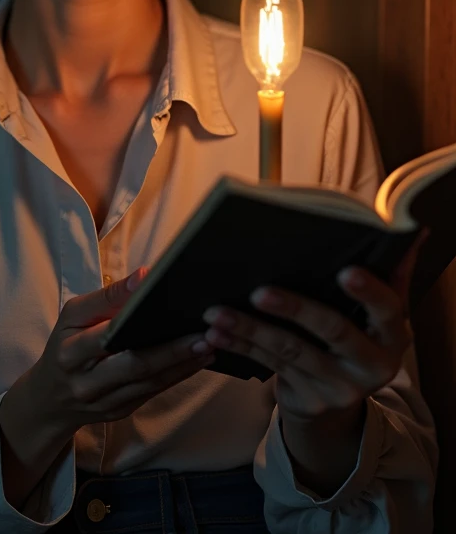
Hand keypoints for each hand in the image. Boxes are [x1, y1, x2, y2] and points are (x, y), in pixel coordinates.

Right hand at [28, 268, 215, 434]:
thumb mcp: (72, 316)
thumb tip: (143, 277)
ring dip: (183, 364)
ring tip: (210, 344)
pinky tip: (198, 360)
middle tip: (205, 334)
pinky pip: (153, 391)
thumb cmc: (64, 346)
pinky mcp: (122, 411)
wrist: (50, 399)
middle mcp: (87, 382)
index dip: (135, 320)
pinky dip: (178, 375)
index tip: (166, 304)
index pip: (106, 336)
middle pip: (135, 365)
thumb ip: (106, 298)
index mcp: (71, 353)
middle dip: (172, 350)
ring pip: (150, 382)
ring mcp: (106, 402)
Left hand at [202, 229, 428, 422]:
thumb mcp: (378, 314)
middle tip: (259, 291)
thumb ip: (391, 274)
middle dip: (294, 309)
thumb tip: (413, 231)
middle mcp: (372, 365)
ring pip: (291, 350)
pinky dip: (242, 346)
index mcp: (393, 335)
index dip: (368, 292)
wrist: (338, 400)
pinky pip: (270, 366)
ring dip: (251, 329)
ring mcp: (340, 387)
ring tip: (218, 311)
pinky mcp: (309, 399)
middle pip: (333, 331)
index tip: (345, 271)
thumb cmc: (356, 337)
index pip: (387, 309)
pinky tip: (218, 332)